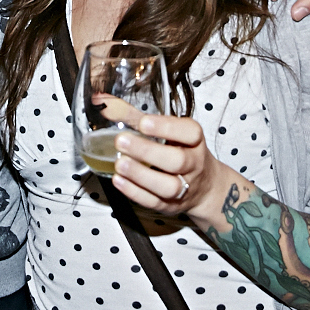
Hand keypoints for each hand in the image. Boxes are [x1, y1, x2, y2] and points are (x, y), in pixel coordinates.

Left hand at [108, 113, 229, 217]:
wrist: (204, 186)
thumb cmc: (181, 150)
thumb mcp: (165, 131)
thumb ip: (136, 117)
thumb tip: (105, 104)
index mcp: (194, 141)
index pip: (189, 132)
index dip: (166, 127)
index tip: (143, 122)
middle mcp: (193, 164)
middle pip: (177, 161)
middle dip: (148, 151)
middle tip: (121, 141)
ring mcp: (184, 188)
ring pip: (168, 186)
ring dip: (141, 175)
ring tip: (120, 164)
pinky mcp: (170, 205)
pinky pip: (154, 202)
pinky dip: (135, 192)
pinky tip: (119, 180)